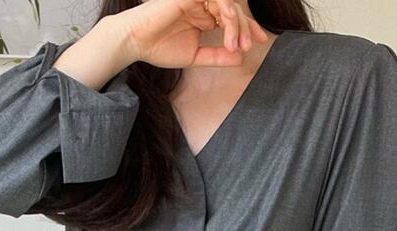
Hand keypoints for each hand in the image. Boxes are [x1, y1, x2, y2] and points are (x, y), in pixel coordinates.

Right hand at [116, 0, 269, 68]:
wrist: (137, 42)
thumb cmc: (159, 48)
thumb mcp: (195, 57)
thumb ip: (216, 56)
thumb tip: (239, 59)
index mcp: (204, 17)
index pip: (231, 19)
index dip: (248, 28)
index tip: (259, 41)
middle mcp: (203, 5)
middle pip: (234, 10)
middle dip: (246, 27)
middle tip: (249, 45)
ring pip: (228, 4)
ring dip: (236, 24)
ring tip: (235, 45)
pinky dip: (226, 14)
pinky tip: (227, 32)